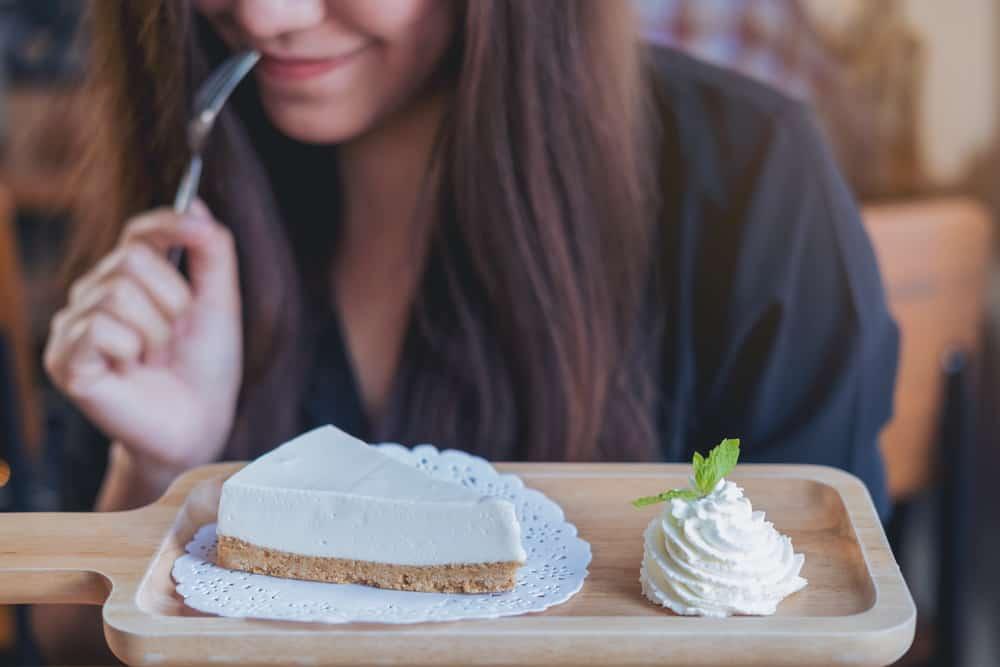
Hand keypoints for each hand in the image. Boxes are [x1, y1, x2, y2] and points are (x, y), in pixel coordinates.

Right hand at [44, 202, 242, 474]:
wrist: (199, 423)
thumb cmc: (206, 367)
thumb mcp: (219, 303)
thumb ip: (211, 252)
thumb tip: (194, 203)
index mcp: (132, 279)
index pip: (140, 232)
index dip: (169, 226)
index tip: (199, 232)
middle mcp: (96, 294)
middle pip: (131, 260)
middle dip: (172, 301)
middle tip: (175, 337)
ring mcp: (75, 325)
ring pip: (118, 294)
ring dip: (156, 331)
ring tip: (155, 358)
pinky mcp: (65, 358)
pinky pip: (99, 328)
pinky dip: (130, 350)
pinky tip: (131, 370)